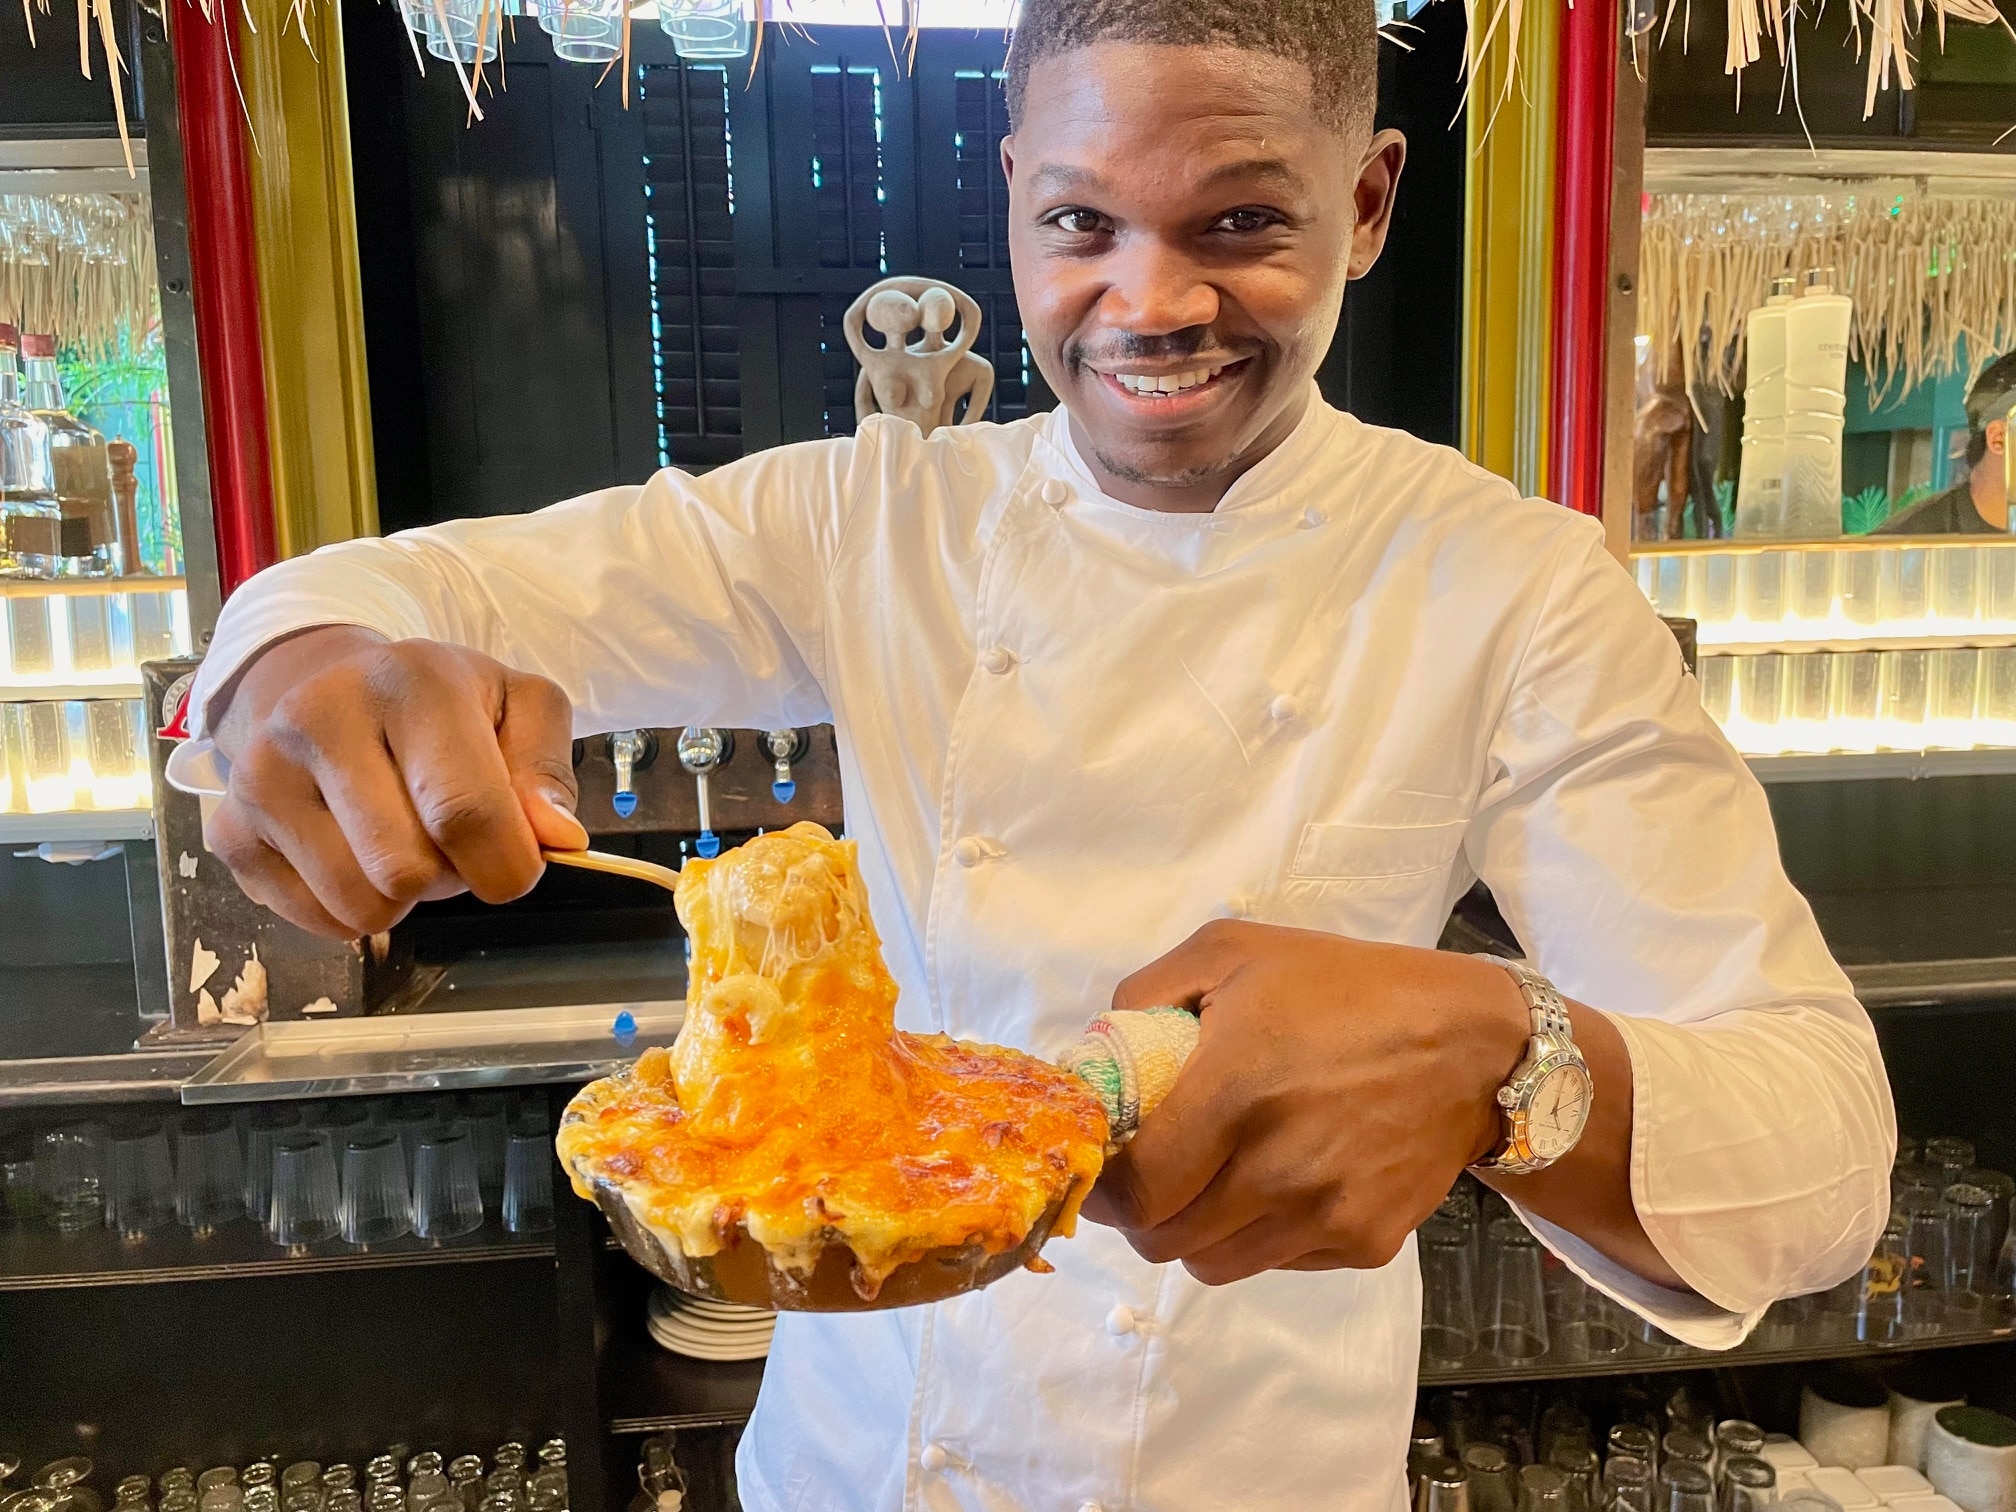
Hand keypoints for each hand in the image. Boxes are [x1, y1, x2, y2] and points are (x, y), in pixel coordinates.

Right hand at [204, 627, 589, 938]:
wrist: (329, 690)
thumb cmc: (440, 708)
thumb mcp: (518, 709)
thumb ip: (547, 773)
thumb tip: (557, 840)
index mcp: (408, 679)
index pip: (464, 810)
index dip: (507, 864)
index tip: (517, 865)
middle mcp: (320, 716)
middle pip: (409, 870)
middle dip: (451, 878)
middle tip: (449, 840)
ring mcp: (262, 775)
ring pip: (361, 905)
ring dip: (403, 897)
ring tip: (403, 840)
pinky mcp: (231, 830)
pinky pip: (318, 922)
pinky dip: (353, 910)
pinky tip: (355, 852)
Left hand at [1081, 920, 1526, 1284]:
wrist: (1475, 1045)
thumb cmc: (1345, 989)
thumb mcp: (1234, 951)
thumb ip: (1146, 994)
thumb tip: (1095, 1053)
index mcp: (1235, 1092)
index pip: (1136, 1191)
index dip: (1104, 1189)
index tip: (1104, 1165)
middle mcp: (1278, 1168)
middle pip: (1165, 1240)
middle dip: (1142, 1212)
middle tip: (1153, 1171)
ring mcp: (1325, 1215)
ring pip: (1214, 1265)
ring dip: (1196, 1230)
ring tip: (1213, 1177)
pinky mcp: (1364, 1242)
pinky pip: (1277, 1263)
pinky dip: (1259, 1236)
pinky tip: (1280, 1181)